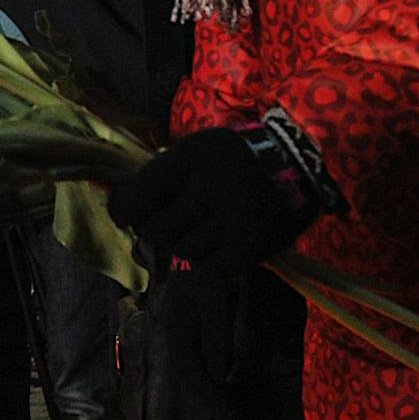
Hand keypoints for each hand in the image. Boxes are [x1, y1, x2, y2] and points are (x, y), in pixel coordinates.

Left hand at [108, 126, 320, 278]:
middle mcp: (208, 190)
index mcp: (187, 160)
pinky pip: (209, 270)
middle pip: (153, 231)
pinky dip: (205, 263)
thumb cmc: (232, 157)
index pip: (133, 200)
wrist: (298, 163)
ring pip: (180, 251)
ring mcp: (231, 221)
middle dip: (153, 228)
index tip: (125, 212)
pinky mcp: (252, 246)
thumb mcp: (193, 149)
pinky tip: (213, 248)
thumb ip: (159, 174)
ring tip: (198, 231)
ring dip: (183, 244)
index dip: (122, 210)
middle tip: (167, 221)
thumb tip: (120, 206)